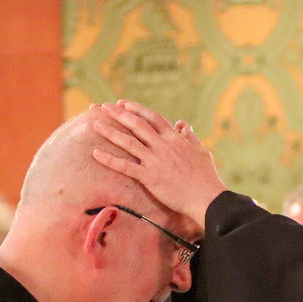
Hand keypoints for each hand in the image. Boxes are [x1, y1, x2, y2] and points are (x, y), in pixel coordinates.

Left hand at [91, 100, 225, 225]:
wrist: (207, 198)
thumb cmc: (206, 177)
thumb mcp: (201, 151)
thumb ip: (190, 136)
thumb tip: (183, 124)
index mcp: (175, 139)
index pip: (153, 118)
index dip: (136, 109)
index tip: (123, 103)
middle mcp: (163, 146)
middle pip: (137, 125)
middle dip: (119, 114)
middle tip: (103, 107)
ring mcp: (156, 161)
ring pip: (128, 142)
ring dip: (110, 132)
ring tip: (95, 124)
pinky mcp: (150, 177)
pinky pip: (125, 167)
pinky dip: (109, 160)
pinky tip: (95, 154)